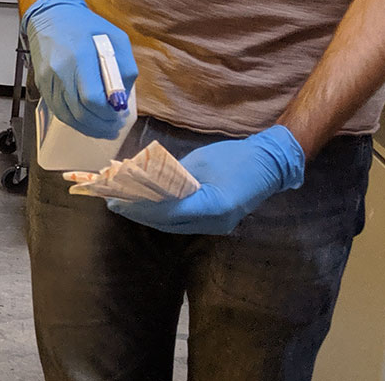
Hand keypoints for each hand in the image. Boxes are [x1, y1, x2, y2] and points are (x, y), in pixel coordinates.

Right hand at [23, 0, 137, 138]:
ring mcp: (48, 79)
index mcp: (80, 57)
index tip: (119, 115)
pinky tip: (86, 121)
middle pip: (80, 112)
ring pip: (68, 116)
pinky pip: (57, 110)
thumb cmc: (83, 25)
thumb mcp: (115, 38)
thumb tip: (123, 97)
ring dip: (88, 127)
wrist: (50, 16)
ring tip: (103, 128)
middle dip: (101, 125)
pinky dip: (74, 121)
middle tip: (115, 126)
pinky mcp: (42, 84)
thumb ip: (124, 68)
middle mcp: (60, 70)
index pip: (92, 98)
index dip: (108, 114)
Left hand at [107, 126, 306, 234]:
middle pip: (168, 222)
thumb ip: (174, 175)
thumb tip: (145, 181)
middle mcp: (216, 222)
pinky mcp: (218, 223)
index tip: (118, 200)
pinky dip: (165, 215)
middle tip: (114, 203)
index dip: (141, 206)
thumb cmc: (236, 157)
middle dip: (139, 213)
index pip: (168, 210)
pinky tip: (148, 206)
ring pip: (175, 226)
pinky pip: (185, 222)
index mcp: (213, 205)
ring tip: (125, 205)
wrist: (270, 164)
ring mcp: (218, 226)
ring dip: (150, 216)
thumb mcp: (200, 161)